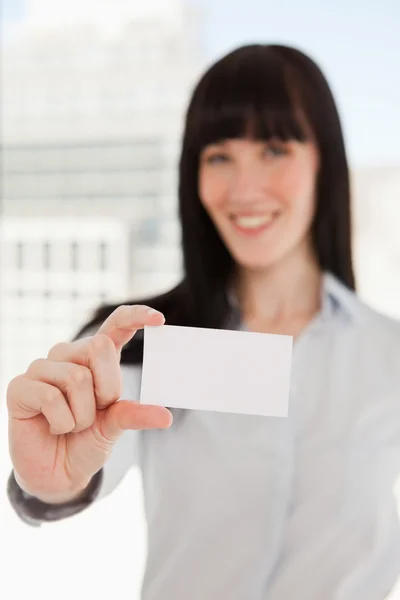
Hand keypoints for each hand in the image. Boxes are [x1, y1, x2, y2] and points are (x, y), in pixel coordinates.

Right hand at [7, 305, 171, 501]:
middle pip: (99, 347)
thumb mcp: (115, 426)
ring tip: (72, 425)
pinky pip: (50, 397)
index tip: (159, 319)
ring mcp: (42, 368)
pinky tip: (54, 427)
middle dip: (107, 389)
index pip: (115, 325)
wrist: (59, 473)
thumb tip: (165, 416)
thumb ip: (134, 414)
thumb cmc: (86, 442)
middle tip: (96, 411)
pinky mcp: (20, 387)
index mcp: (95, 358)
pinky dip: (62, 422)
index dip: (136, 316)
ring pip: (77, 377)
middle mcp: (68, 355)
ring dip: (83, 415)